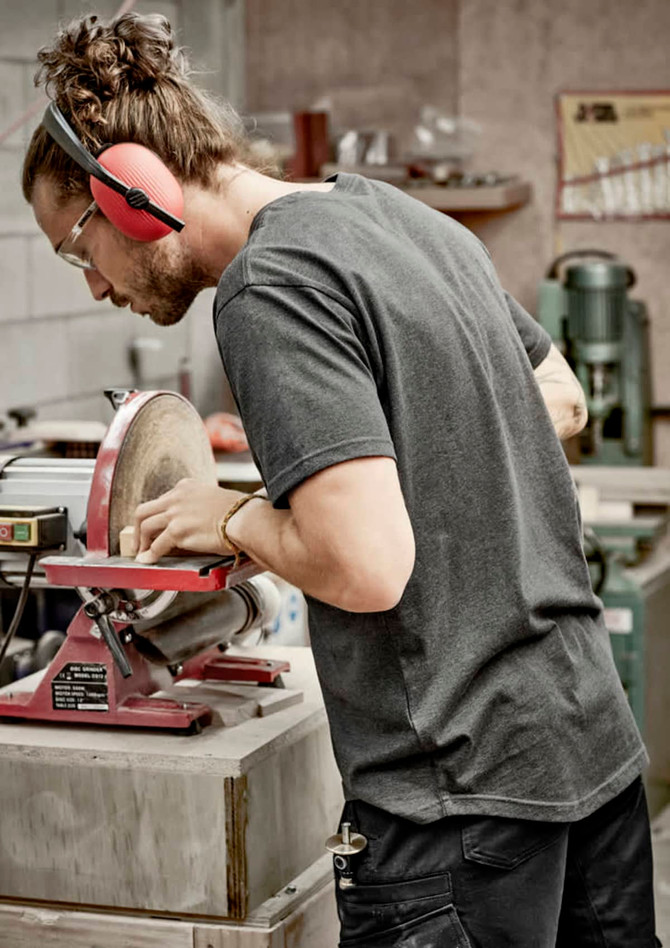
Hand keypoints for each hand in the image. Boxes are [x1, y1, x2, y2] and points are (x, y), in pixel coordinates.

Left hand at [131, 478, 246, 564]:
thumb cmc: (239, 512)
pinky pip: (157, 545)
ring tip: (142, 552)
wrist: (245, 519)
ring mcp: (176, 514)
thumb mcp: (214, 497)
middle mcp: (177, 497)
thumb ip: (198, 505)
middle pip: (144, 511)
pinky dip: (149, 554)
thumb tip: (193, 522)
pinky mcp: (178, 531)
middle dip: (137, 527)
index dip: (156, 516)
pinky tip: (148, 560)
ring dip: (141, 542)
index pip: (162, 500)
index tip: (155, 526)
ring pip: (145, 526)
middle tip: (138, 540)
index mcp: (185, 486)